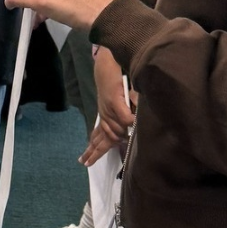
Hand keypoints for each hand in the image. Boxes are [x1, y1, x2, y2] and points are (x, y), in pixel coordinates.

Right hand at [79, 50, 134, 165]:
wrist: (106, 66)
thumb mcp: (130, 81)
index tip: (139, 129)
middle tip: (106, 157)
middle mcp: (107, 111)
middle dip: (110, 144)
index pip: (126, 120)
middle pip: (111, 132)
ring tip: (85, 162)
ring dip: (94, 149)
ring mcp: (104, 114)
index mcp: (115, 102)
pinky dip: (94, 141)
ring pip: (101, 135)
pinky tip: (89, 151)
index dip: (133, 124)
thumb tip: (140, 111)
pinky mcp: (103, 115)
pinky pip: (98, 131)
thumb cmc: (119, 72)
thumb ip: (136, 96)